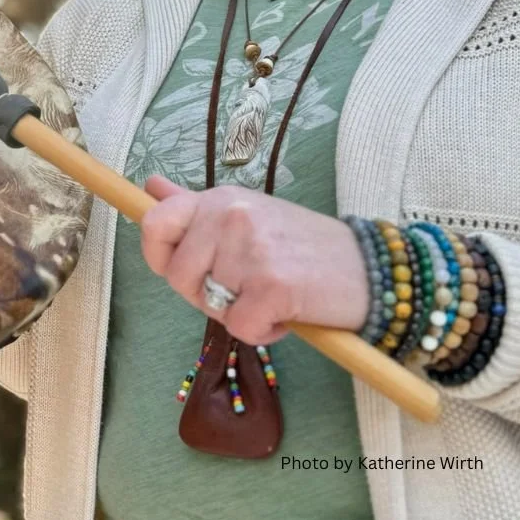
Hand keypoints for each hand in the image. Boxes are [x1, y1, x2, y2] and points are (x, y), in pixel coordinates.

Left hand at [139, 174, 370, 344]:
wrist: (369, 268)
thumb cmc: (301, 246)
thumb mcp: (246, 213)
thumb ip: (194, 205)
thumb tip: (149, 187)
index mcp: (221, 198)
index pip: (155, 222)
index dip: (159, 256)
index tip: (185, 269)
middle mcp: (231, 216)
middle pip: (178, 276)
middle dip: (205, 295)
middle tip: (245, 288)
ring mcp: (251, 249)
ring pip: (209, 306)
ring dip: (238, 314)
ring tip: (271, 295)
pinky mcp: (272, 286)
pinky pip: (239, 329)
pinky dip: (262, 333)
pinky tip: (285, 315)